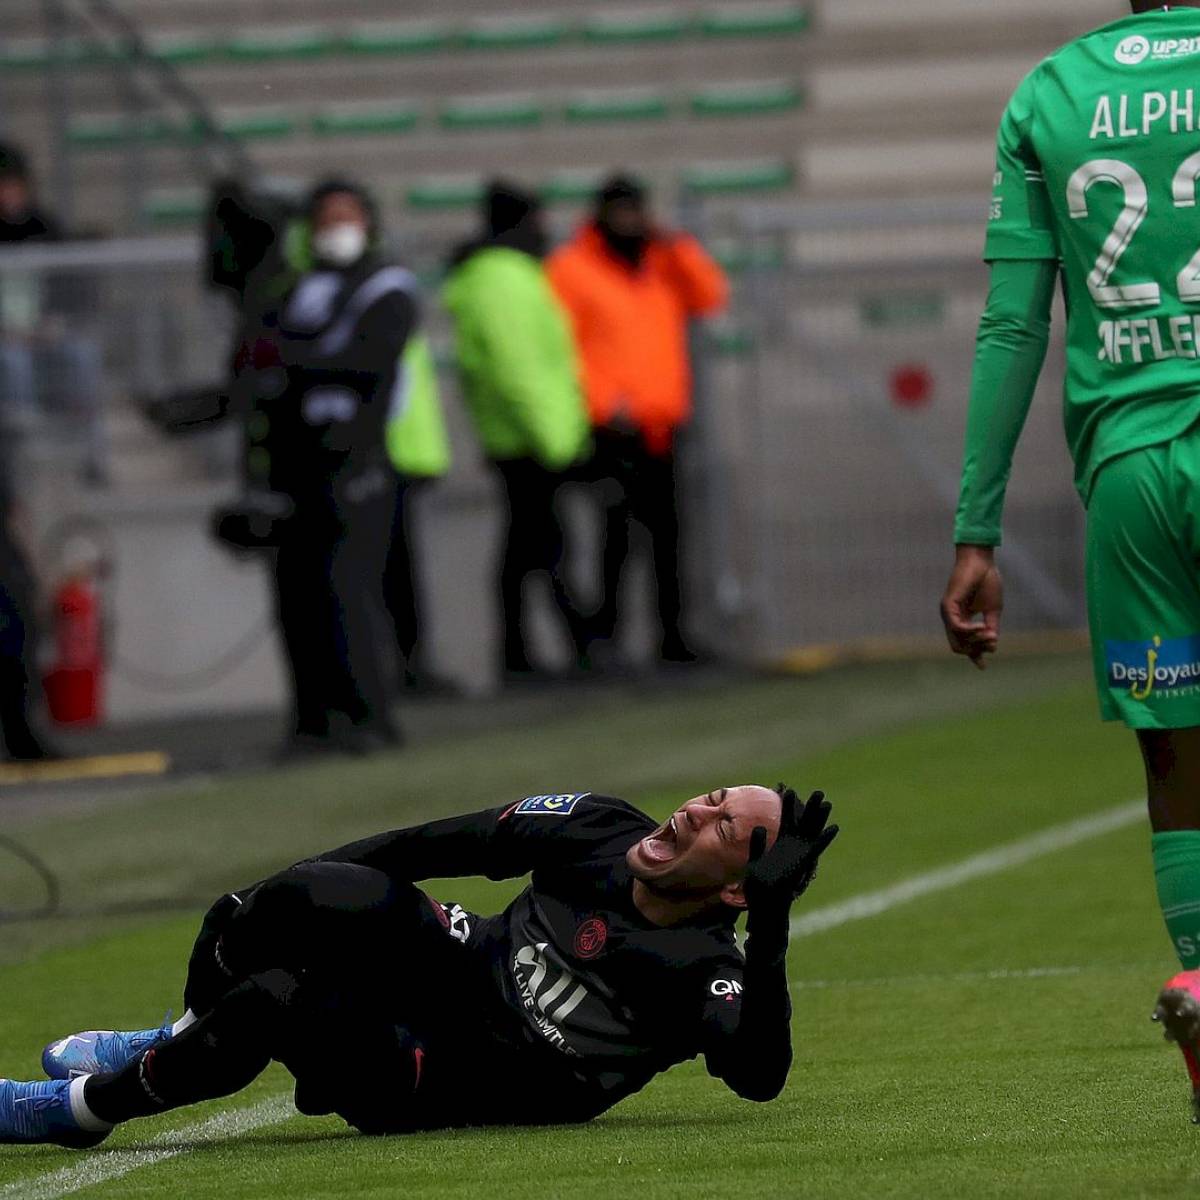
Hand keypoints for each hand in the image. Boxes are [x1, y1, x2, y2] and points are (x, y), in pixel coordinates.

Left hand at [744, 787, 838, 913]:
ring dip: (820, 818)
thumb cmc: (758, 887)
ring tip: (828, 803)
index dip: (789, 806)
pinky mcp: (803, 863)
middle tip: (820, 792)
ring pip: (812, 831)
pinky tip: (834, 827)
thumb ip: (757, 844)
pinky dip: (825, 838)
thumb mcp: (754, 862)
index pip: (787, 821)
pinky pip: (816, 848)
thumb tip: (759, 826)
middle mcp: (792, 848)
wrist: (765, 905)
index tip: (790, 790)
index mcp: (780, 845)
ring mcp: (799, 855)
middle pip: (804, 822)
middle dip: (811, 808)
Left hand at [940, 545, 1002, 669]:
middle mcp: (952, 618)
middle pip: (958, 647)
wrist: (982, 562)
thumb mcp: (993, 610)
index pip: (965, 643)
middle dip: (976, 650)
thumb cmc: (987, 581)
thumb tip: (993, 645)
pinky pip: (956, 627)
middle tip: (991, 641)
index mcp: (962, 619)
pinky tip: (982, 628)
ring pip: (957, 640)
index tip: (983, 667)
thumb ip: (991, 627)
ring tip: (989, 634)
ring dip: (975, 641)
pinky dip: (970, 631)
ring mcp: (948, 613)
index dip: (974, 655)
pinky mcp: (947, 606)